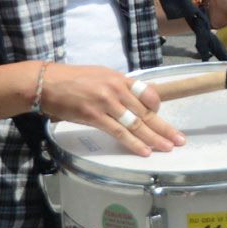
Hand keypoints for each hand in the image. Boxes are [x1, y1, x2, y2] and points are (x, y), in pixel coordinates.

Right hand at [38, 63, 182, 156]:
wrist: (47, 82)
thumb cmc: (72, 79)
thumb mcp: (100, 76)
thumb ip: (117, 87)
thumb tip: (131, 100)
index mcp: (119, 78)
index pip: (148, 92)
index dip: (157, 106)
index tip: (162, 116)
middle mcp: (116, 89)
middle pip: (146, 111)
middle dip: (164, 127)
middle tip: (179, 139)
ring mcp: (106, 103)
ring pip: (136, 124)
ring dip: (154, 138)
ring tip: (167, 148)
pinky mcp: (94, 116)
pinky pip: (119, 132)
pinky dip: (133, 143)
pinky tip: (144, 151)